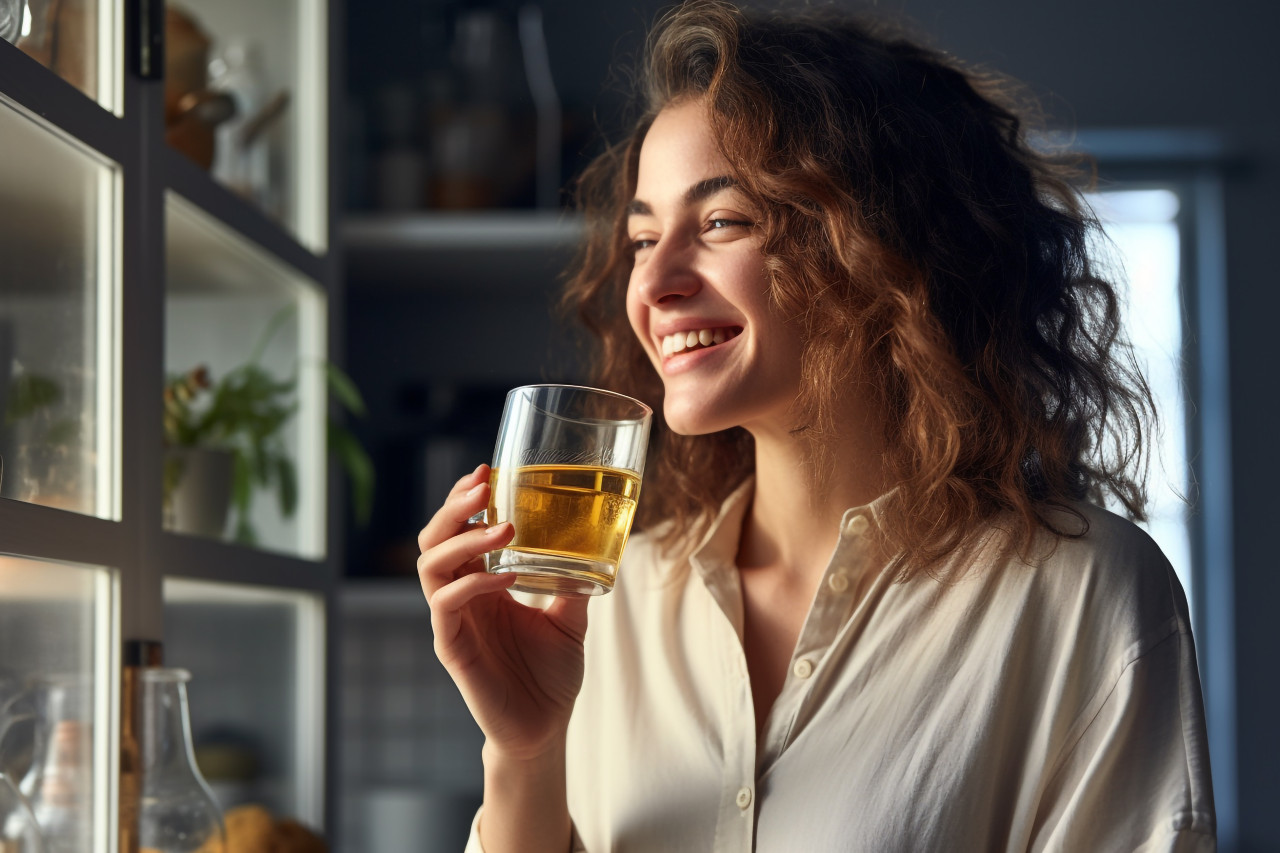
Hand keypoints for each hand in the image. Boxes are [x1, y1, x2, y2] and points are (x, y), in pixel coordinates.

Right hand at [417, 464, 588, 761]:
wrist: (545, 729)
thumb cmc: (550, 674)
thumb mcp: (570, 618)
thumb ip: (574, 581)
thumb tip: (598, 544)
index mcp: (480, 584)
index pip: (457, 530)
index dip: (464, 499)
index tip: (486, 470)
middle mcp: (461, 597)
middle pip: (434, 538)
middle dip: (454, 507)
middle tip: (483, 485)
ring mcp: (453, 621)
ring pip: (431, 566)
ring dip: (465, 540)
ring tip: (504, 529)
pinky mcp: (452, 649)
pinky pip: (447, 606)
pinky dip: (474, 584)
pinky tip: (506, 577)